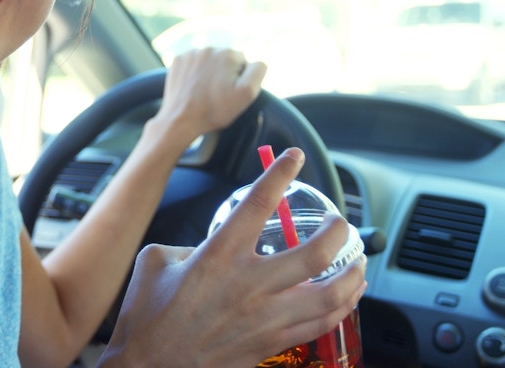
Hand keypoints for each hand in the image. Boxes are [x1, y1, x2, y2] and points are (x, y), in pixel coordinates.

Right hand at [98, 149, 367, 367]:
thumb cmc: (145, 317)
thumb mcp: (156, 261)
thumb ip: (188, 244)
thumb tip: (209, 244)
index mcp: (218, 255)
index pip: (259, 203)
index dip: (280, 173)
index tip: (294, 158)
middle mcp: (248, 284)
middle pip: (315, 252)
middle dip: (337, 230)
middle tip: (339, 222)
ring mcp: (264, 319)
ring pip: (330, 294)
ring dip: (352, 274)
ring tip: (358, 261)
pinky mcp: (270, 345)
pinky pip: (320, 325)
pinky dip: (342, 307)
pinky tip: (347, 297)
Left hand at [153, 47, 266, 144]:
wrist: (181, 119)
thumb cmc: (215, 110)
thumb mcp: (246, 94)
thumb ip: (258, 72)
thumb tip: (257, 61)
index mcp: (228, 54)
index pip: (243, 62)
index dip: (240, 79)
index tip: (230, 92)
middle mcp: (210, 48)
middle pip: (225, 59)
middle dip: (224, 73)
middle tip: (217, 93)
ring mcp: (191, 53)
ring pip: (209, 60)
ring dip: (209, 71)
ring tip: (204, 91)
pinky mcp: (178, 60)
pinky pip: (193, 62)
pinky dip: (195, 72)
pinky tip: (193, 86)